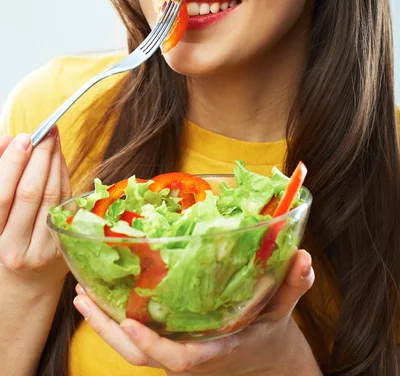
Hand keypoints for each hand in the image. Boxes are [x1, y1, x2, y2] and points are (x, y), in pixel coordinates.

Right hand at [0, 127, 71, 289]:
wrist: (25, 281)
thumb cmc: (4, 236)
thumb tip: (7, 140)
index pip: (1, 196)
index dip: (12, 164)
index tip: (23, 137)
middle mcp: (14, 249)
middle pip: (30, 193)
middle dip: (39, 156)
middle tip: (43, 131)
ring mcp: (42, 250)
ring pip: (52, 196)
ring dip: (54, 161)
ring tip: (52, 138)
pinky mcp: (63, 245)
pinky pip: (65, 202)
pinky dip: (63, 176)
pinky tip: (59, 158)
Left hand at [73, 249, 315, 374]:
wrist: (263, 362)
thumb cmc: (269, 333)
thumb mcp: (283, 309)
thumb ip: (293, 285)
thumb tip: (305, 256)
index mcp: (215, 349)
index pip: (181, 360)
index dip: (154, 346)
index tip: (131, 323)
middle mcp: (190, 355)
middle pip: (140, 356)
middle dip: (108, 331)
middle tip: (83, 297)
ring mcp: (177, 352)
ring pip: (133, 351)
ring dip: (103, 324)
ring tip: (80, 295)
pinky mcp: (171, 343)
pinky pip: (138, 339)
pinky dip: (115, 322)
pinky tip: (101, 299)